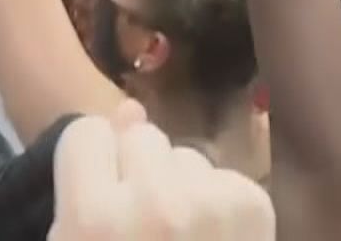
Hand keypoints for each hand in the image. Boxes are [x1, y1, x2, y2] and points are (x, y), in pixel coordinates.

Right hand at [51, 99, 274, 240]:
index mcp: (91, 220)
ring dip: (180, 187)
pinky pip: (223, 177)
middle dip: (139, 173)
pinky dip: (219, 204)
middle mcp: (153, 199)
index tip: (96, 195)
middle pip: (142, 138)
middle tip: (141, 227)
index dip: (91, 166)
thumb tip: (126, 112)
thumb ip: (87, 187)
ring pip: (186, 156)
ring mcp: (210, 201)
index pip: (87, 133)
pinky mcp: (254, 205)